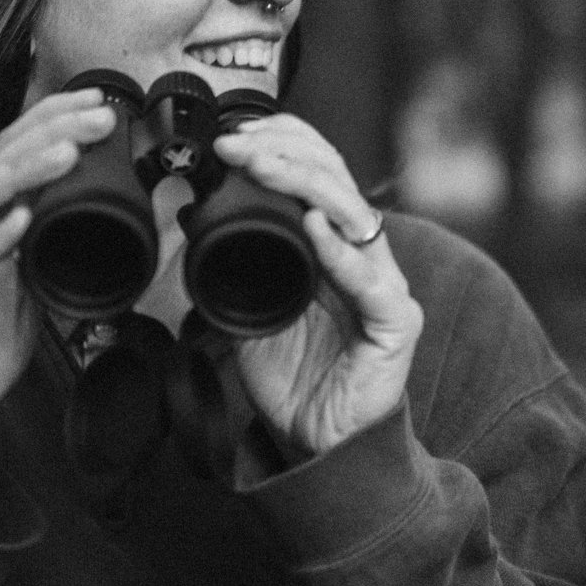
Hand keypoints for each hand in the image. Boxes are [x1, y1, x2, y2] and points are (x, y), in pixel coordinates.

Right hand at [0, 89, 116, 515]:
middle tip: (98, 118)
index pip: (10, 158)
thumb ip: (54, 252)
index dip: (51, 127)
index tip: (100, 106)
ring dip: (20, 176)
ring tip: (66, 154)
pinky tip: (15, 224)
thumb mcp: (32, 296)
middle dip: (49, 137)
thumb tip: (109, 214)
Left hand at [211, 117, 422, 459]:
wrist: (319, 445)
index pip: (320, 174)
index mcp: (335, 247)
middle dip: (286, 154)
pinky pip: (372, 283)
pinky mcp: (396, 325)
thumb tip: (189, 212)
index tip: (230, 139)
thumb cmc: (293, 379)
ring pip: (356, 218)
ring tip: (266, 168)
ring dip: (306, 186)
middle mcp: (366, 258)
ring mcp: (386, 288)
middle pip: (338, 182)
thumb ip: (230, 262)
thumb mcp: (246, 308)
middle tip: (237, 146)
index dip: (281, 145)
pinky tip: (314, 229)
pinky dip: (341, 254)